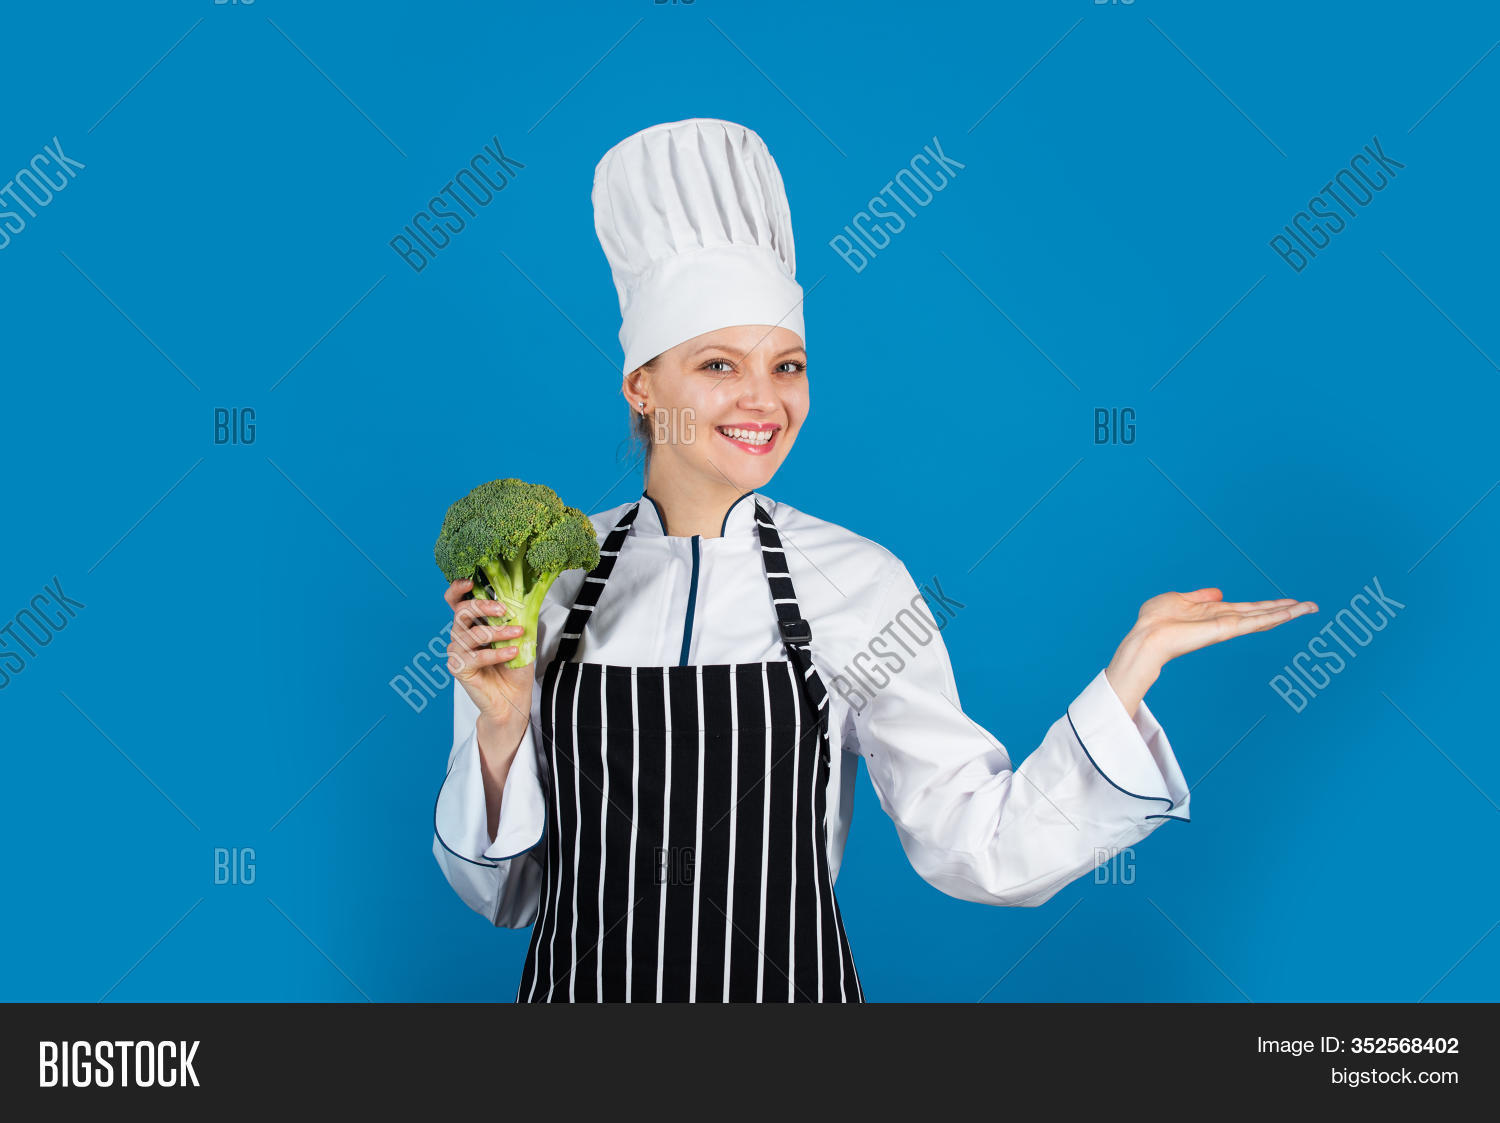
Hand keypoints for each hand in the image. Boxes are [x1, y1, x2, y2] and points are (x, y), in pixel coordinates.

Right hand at [443, 577, 535, 741]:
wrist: (513, 698)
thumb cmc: (514, 667)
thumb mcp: (519, 637)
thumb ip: (516, 617)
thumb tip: (526, 595)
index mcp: (472, 623)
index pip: (455, 601)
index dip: (458, 588)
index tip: (471, 581)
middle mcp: (460, 635)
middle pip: (461, 612)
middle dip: (483, 606)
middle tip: (504, 610)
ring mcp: (458, 652)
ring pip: (472, 634)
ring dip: (498, 632)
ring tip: (517, 633)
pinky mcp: (459, 668)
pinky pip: (477, 656)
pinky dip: (497, 653)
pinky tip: (511, 653)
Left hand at [1105, 588, 1317, 717]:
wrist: (1145, 636)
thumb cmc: (1155, 621)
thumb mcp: (1179, 599)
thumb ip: (1200, 597)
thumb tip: (1218, 593)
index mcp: (1215, 613)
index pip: (1249, 609)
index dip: (1269, 605)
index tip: (1290, 602)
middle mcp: (1225, 621)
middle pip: (1262, 614)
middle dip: (1287, 610)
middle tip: (1312, 606)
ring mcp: (1226, 626)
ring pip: (1263, 618)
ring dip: (1287, 612)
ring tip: (1310, 608)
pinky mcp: (1224, 630)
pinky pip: (1253, 622)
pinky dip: (1272, 617)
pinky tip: (1289, 613)